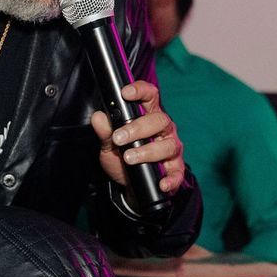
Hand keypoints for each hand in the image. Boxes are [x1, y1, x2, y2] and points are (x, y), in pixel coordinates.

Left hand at [89, 81, 185, 195]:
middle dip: (138, 128)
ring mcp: (171, 149)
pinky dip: (171, 179)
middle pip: (159, 120)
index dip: (140, 91)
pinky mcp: (175, 169)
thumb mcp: (110, 145)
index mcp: (149, 117)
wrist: (130, 185)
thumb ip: (105, 132)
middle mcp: (163, 130)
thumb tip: (98, 117)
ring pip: (168, 145)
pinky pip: (177, 173)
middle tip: (119, 137)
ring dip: (147, 151)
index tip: (125, 93)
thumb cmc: (123, 159)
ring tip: (129, 158)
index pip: (150, 96)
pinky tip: (161, 183)